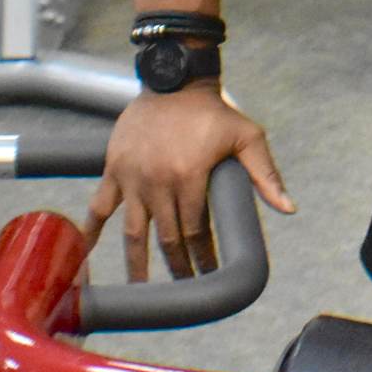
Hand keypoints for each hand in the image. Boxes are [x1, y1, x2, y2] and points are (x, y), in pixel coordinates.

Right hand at [84, 84, 295, 279]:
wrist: (175, 82)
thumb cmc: (214, 112)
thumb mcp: (247, 137)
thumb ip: (266, 175)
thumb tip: (288, 208)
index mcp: (190, 177)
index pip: (197, 231)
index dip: (203, 256)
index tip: (208, 273)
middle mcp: (159, 182)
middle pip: (168, 237)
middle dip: (178, 266)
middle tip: (184, 285)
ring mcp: (133, 178)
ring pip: (134, 232)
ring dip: (137, 263)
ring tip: (141, 289)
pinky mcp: (114, 170)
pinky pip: (99, 207)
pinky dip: (90, 232)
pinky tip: (82, 255)